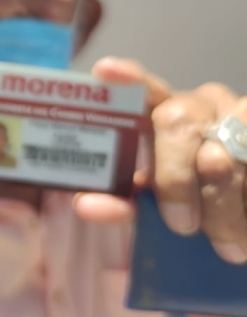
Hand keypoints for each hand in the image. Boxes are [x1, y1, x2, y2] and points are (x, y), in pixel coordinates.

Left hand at [75, 57, 246, 263]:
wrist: (245, 220)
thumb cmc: (195, 204)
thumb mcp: (156, 201)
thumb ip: (124, 201)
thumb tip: (86, 204)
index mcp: (164, 112)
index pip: (145, 88)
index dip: (128, 78)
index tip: (105, 70)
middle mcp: (201, 105)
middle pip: (178, 122)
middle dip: (175, 179)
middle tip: (180, 224)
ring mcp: (240, 116)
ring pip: (223, 155)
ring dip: (222, 208)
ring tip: (227, 246)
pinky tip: (246, 235)